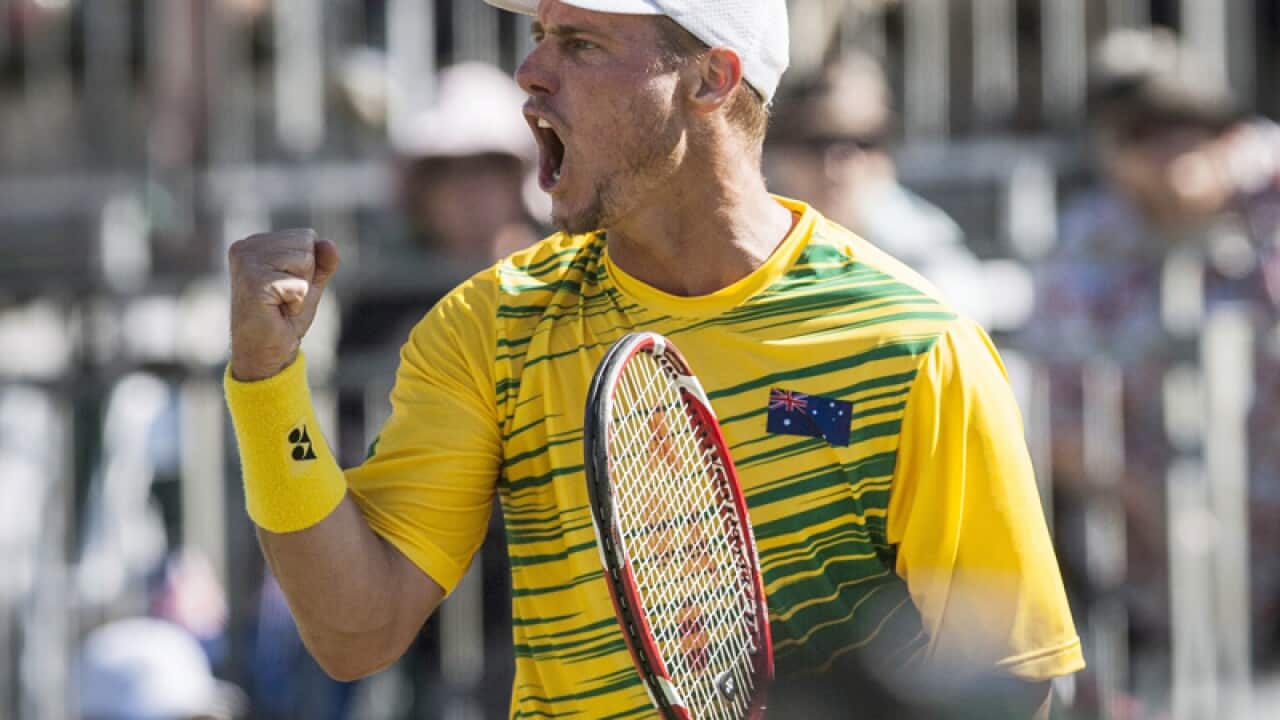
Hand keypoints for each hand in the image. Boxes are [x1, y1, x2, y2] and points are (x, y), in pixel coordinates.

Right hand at [228, 228, 339, 380]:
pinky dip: (297, 302)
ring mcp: (247, 263)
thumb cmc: (285, 317)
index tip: (287, 287)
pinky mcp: (253, 282)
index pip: (306, 236)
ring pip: (304, 260)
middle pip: (306, 244)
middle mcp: (246, 247)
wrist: (266, 352)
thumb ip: (322, 261)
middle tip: (284, 297)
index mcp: (256, 243)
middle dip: (305, 276)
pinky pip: (299, 284)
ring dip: (301, 289)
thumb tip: (329, 244)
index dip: (308, 267)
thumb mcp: (310, 283)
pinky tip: (276, 311)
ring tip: (280, 303)